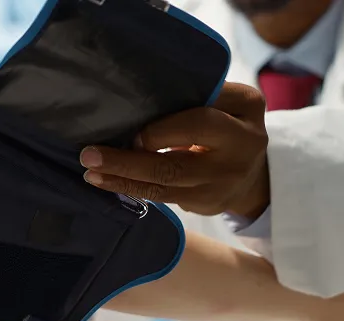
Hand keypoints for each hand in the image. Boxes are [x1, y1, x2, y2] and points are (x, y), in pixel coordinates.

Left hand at [80, 82, 269, 218]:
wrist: (253, 174)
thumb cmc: (228, 122)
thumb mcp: (229, 99)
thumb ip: (199, 92)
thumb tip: (138, 94)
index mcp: (245, 114)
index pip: (201, 122)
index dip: (164, 130)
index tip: (134, 132)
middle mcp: (238, 152)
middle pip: (176, 162)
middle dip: (128, 161)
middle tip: (90, 155)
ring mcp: (221, 184)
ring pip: (164, 185)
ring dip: (123, 179)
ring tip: (91, 172)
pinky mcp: (205, 204)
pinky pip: (162, 198)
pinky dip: (132, 189)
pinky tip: (107, 182)